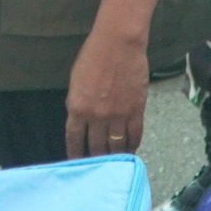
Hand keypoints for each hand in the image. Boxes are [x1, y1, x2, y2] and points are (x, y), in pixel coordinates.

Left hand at [65, 26, 150, 157]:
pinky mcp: (136, 111)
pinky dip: (133, 145)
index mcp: (77, 108)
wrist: (119, 44)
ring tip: (116, 163)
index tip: (77, 162)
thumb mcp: (75, 80)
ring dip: (115, 156)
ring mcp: (117, 116)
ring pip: (116, 145)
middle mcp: (96, 117)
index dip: (75, 153)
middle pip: (96, 147)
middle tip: (98, 166)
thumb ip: (77, 103)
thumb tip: (80, 119)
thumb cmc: (93, 55)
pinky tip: (131, 150)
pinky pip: (134, 135)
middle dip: (96, 158)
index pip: (74, 139)